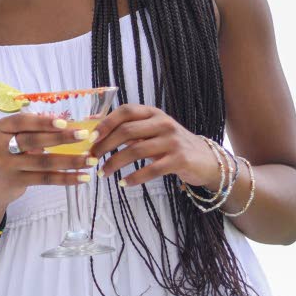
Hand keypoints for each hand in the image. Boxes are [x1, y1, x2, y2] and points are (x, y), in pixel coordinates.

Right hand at [0, 110, 96, 221]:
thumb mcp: (13, 138)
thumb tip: (70, 125)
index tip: (64, 122)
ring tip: (90, 160)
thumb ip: (34, 130)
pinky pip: (45, 179)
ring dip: (70, 161)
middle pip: (33, 140)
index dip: (42, 122)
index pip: (21, 122)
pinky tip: (81, 177)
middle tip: (84, 136)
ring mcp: (6, 166)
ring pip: (43, 162)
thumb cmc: (10, 154)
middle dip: (61, 138)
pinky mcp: (15, 182)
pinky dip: (65, 178)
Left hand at [90, 104, 221, 189]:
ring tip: (103, 173)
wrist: (205, 159)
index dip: (106, 123)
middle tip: (92, 159)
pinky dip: (134, 178)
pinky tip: (123, 183)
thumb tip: (96, 130)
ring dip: (114, 163)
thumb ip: (129, 130)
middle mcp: (163, 123)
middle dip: (105, 146)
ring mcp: (172, 141)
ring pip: (135, 151)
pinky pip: (151, 170)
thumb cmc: (171, 145)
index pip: (126, 111)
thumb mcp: (152, 132)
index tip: (91, 137)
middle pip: (127, 131)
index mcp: (154, 113)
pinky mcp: (179, 160)